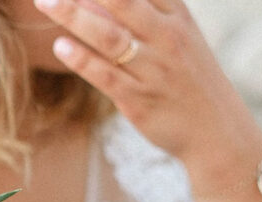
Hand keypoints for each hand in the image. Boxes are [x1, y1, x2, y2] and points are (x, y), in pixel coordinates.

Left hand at [34, 0, 261, 191]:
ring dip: (75, 17)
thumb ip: (142, 16)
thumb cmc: (188, 78)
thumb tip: (92, 2)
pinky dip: (81, 59)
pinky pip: (104, 75)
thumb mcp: (176, 38)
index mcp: (177, 17)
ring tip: (45, 3)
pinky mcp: (138, 99)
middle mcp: (167, 38)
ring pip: (109, 37)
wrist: (216, 129)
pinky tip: (59, 46)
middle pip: (122, 3)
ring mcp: (153, 69)